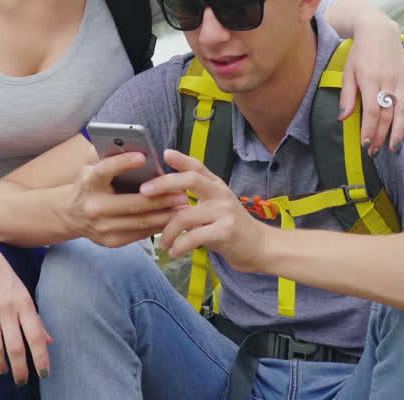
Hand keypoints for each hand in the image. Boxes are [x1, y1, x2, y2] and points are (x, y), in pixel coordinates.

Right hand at [0, 234, 51, 383]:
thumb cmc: (2, 275)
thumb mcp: (23, 292)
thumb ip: (35, 318)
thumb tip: (48, 341)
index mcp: (24, 303)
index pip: (36, 336)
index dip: (41, 357)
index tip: (44, 374)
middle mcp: (8, 309)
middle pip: (16, 347)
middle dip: (20, 369)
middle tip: (21, 380)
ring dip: (1, 364)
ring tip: (3, 370)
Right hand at [64, 145, 188, 247]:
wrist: (71, 215)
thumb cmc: (88, 184)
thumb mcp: (90, 165)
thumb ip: (105, 152)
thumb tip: (128, 142)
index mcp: (89, 182)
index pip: (105, 170)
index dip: (123, 163)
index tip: (142, 156)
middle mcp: (94, 206)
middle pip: (132, 203)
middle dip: (160, 198)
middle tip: (182, 192)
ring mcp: (103, 227)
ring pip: (141, 221)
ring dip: (165, 214)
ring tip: (183, 206)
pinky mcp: (112, 241)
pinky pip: (140, 233)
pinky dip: (158, 225)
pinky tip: (172, 217)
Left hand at [141, 150, 270, 271]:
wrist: (259, 247)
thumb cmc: (231, 227)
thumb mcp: (216, 206)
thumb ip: (196, 199)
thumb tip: (163, 195)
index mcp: (216, 186)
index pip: (198, 166)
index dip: (181, 158)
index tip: (164, 153)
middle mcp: (221, 194)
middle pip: (191, 179)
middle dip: (164, 183)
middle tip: (144, 192)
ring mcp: (224, 211)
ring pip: (185, 215)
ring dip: (167, 231)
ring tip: (163, 242)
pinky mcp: (225, 231)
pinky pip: (194, 237)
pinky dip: (179, 245)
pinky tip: (174, 251)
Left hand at [339, 16, 403, 153]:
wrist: (378, 30)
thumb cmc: (359, 53)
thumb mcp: (348, 72)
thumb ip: (347, 96)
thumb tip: (342, 119)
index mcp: (369, 80)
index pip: (372, 111)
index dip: (369, 130)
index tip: (365, 144)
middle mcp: (387, 81)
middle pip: (387, 114)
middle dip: (381, 136)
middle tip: (376, 151)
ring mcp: (401, 79)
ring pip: (402, 109)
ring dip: (399, 130)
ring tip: (394, 147)